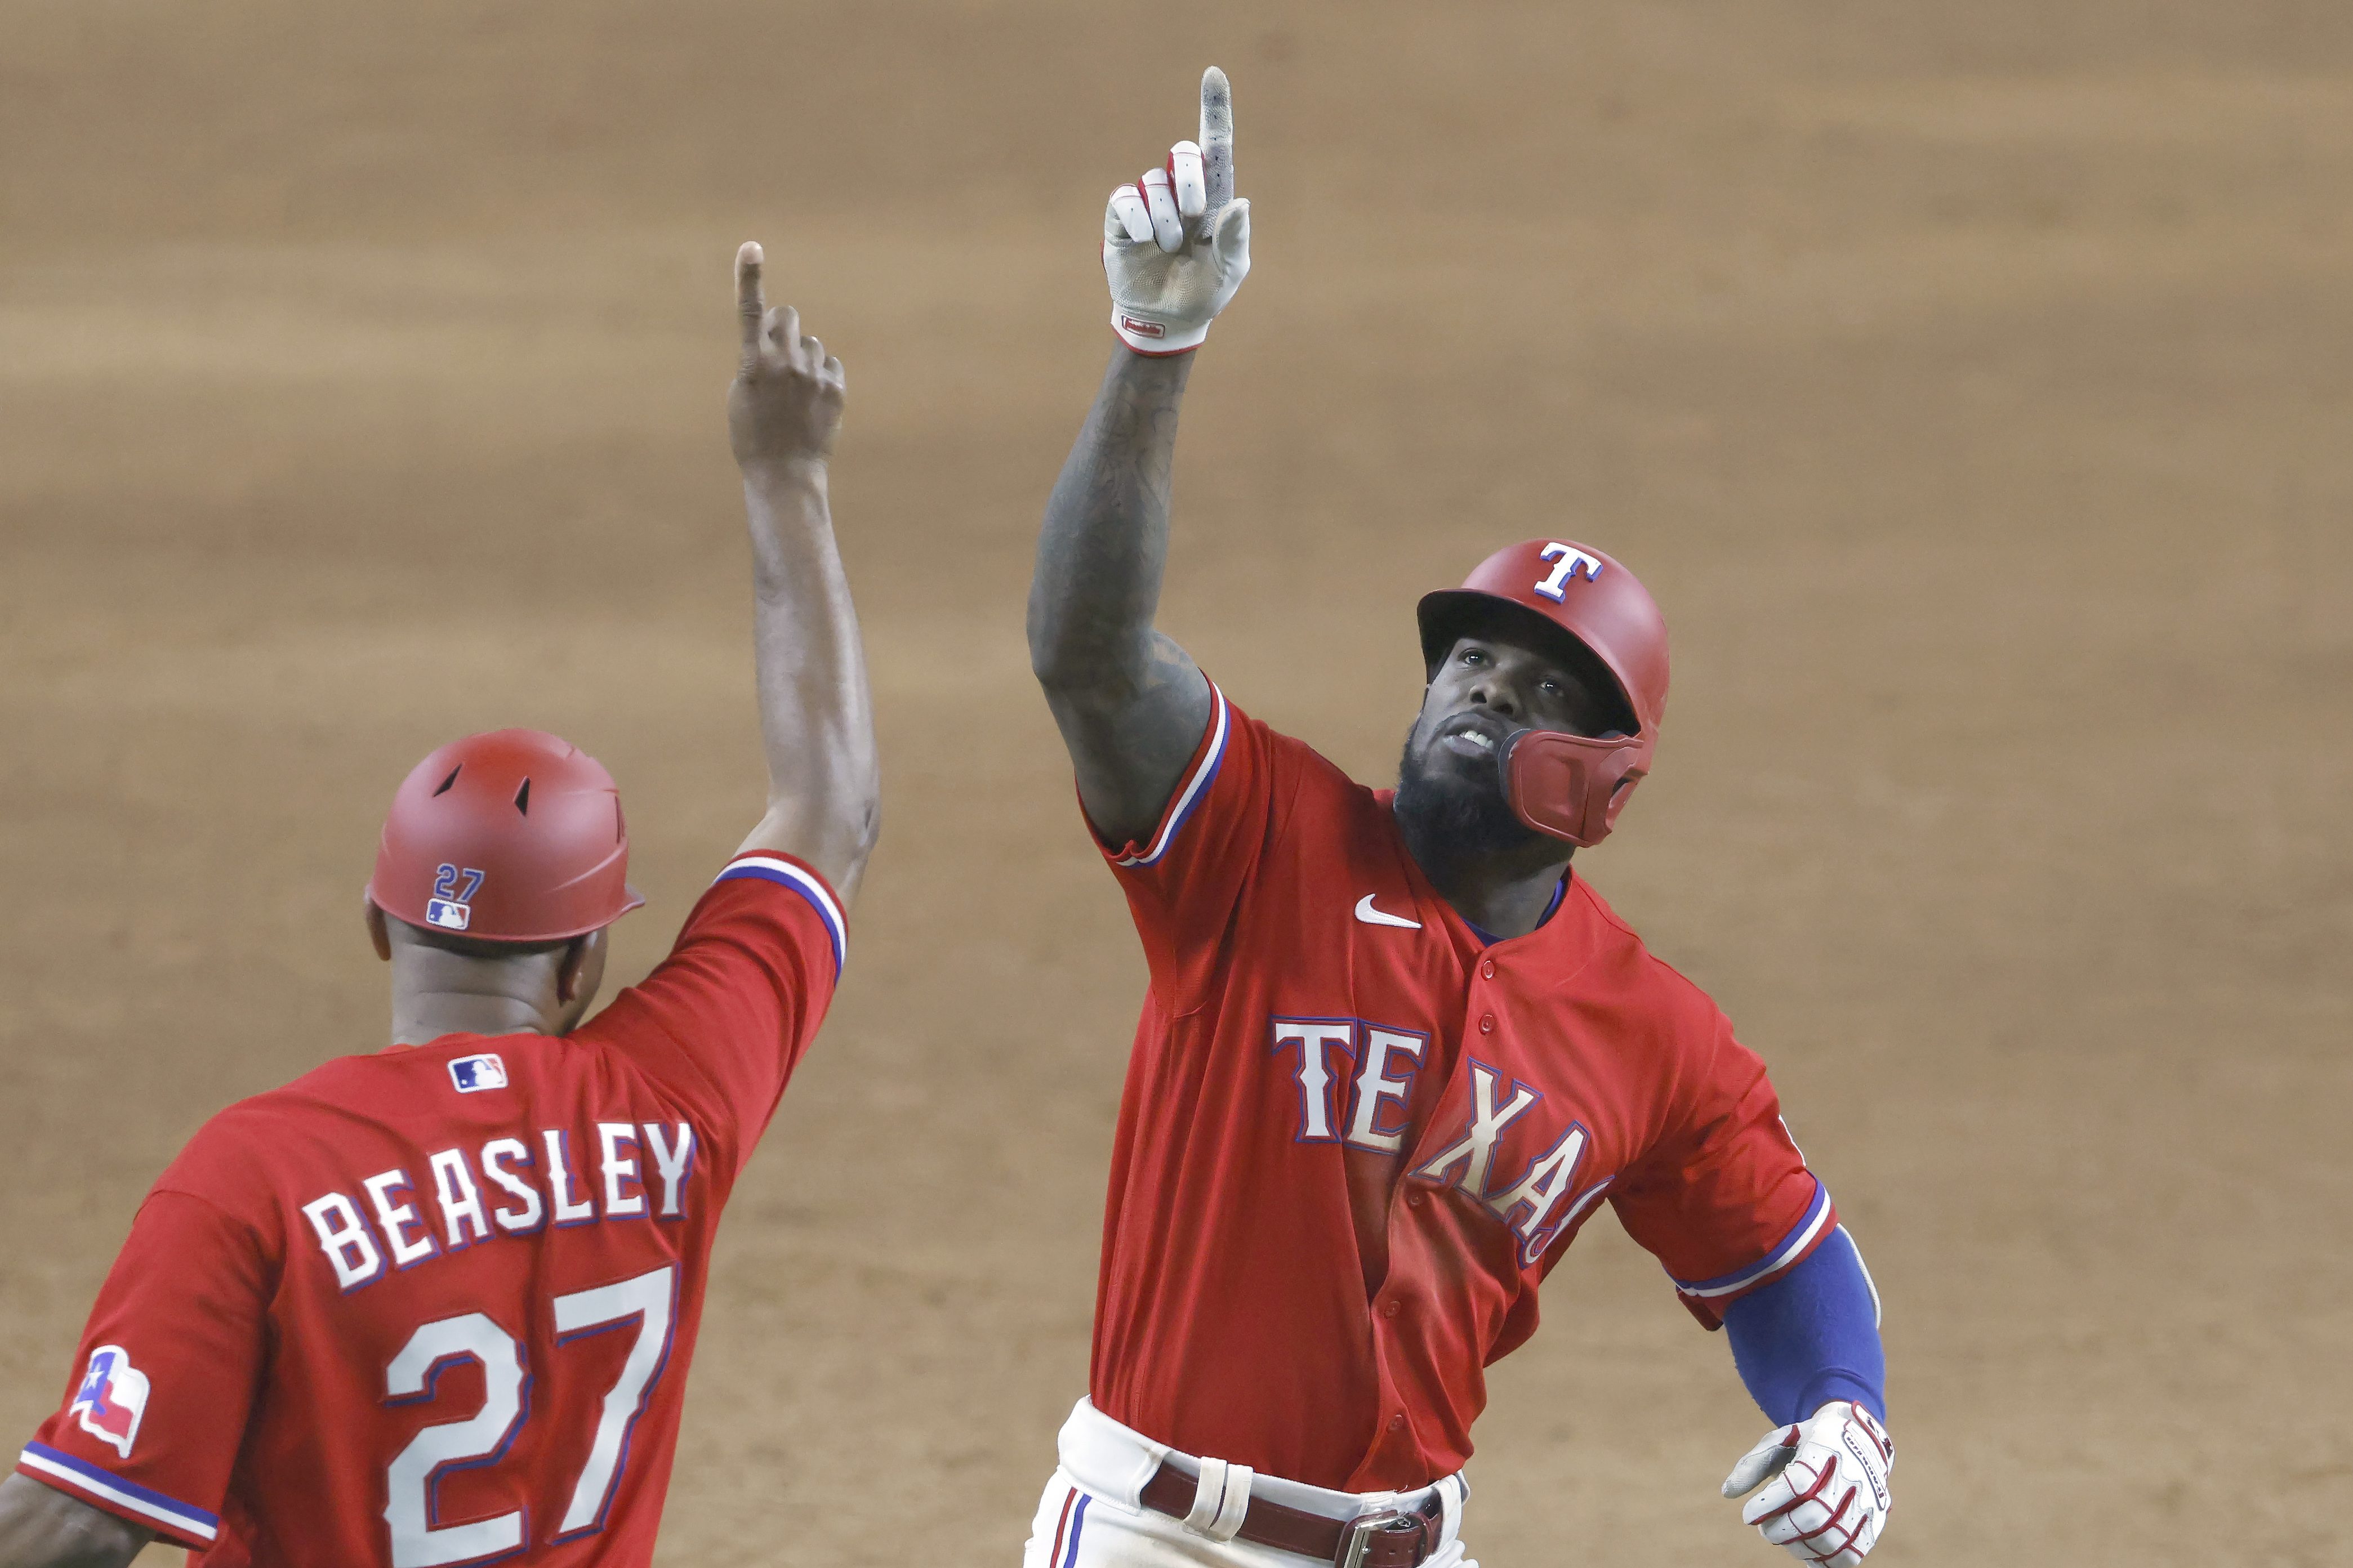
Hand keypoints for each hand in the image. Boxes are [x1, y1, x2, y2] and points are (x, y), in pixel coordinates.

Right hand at [729, 242, 845, 469]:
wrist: (785, 474)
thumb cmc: (752, 435)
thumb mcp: (741, 394)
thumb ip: (756, 360)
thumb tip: (775, 340)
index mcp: (753, 363)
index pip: (751, 312)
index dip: (750, 278)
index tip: (752, 247)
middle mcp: (785, 363)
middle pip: (790, 316)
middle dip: (784, 327)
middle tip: (779, 352)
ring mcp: (813, 375)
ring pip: (813, 344)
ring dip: (804, 357)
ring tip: (796, 391)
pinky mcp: (835, 389)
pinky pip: (831, 364)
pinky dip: (822, 376)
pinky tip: (813, 401)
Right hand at [1102, 66, 1250, 355]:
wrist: (1169, 320)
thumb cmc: (1205, 291)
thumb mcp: (1230, 271)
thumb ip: (1235, 239)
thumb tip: (1239, 204)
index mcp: (1213, 198)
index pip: (1215, 146)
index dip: (1214, 109)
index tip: (1213, 74)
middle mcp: (1180, 193)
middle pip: (1183, 153)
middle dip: (1189, 178)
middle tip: (1194, 214)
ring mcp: (1150, 205)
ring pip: (1154, 181)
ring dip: (1165, 218)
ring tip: (1170, 248)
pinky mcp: (1121, 221)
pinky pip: (1124, 199)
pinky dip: (1137, 218)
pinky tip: (1145, 240)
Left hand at [1721, 1401, 1893, 1566]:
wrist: (1860, 1438)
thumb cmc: (1809, 1442)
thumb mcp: (1780, 1440)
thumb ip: (1753, 1463)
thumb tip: (1728, 1492)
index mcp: (1826, 1445)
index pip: (1799, 1481)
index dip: (1771, 1503)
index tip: (1747, 1516)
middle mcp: (1852, 1473)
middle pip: (1816, 1514)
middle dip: (1783, 1529)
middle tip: (1764, 1530)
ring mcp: (1867, 1500)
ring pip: (1834, 1538)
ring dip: (1800, 1547)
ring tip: (1782, 1539)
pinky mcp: (1875, 1521)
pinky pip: (1852, 1554)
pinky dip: (1825, 1561)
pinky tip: (1805, 1552)